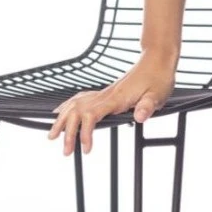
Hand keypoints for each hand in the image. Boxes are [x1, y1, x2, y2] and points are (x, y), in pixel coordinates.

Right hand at [46, 52, 178, 154]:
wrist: (157, 60)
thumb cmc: (158, 78)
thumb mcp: (158, 95)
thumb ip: (147, 106)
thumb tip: (139, 118)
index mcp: (117, 99)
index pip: (93, 116)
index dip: (86, 132)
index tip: (86, 148)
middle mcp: (106, 95)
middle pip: (78, 113)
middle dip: (68, 132)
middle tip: (65, 152)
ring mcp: (104, 93)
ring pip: (75, 105)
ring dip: (62, 120)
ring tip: (52, 135)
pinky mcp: (106, 92)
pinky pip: (81, 99)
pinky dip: (68, 106)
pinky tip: (60, 112)